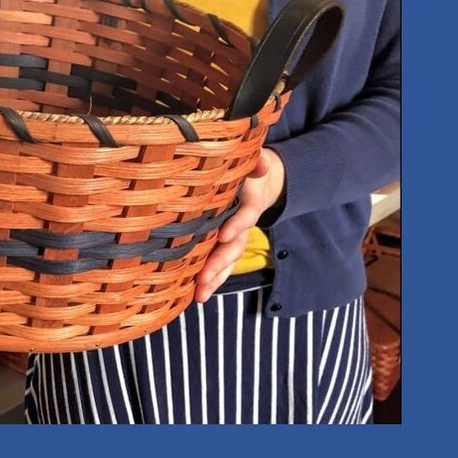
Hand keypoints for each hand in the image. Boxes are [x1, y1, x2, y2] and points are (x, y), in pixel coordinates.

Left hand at [194, 148, 285, 302]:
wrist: (259, 184)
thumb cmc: (246, 172)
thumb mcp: (252, 164)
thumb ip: (257, 162)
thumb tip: (262, 163)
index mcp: (248, 203)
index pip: (245, 216)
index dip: (237, 225)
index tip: (224, 235)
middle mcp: (242, 225)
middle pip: (235, 247)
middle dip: (219, 263)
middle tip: (204, 278)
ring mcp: (235, 238)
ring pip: (228, 261)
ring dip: (214, 278)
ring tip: (200, 295)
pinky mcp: (224, 245)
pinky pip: (220, 265)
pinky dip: (210, 280)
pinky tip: (195, 294)